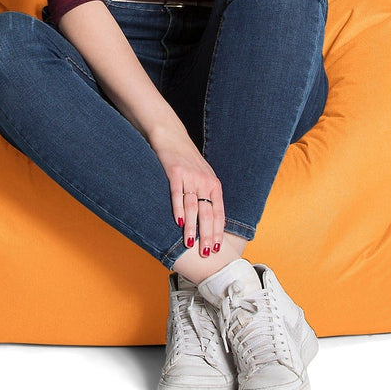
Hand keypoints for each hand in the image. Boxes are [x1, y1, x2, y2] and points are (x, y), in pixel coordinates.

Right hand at [153, 137, 225, 258]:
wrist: (172, 136)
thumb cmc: (187, 160)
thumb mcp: (203, 176)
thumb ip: (207, 195)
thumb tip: (209, 221)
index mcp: (214, 184)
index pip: (219, 212)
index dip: (218, 231)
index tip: (217, 248)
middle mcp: (204, 181)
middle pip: (208, 212)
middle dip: (207, 234)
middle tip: (206, 253)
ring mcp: (190, 176)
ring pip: (193, 206)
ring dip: (192, 227)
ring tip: (190, 244)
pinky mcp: (174, 172)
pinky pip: (177, 194)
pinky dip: (178, 209)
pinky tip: (178, 222)